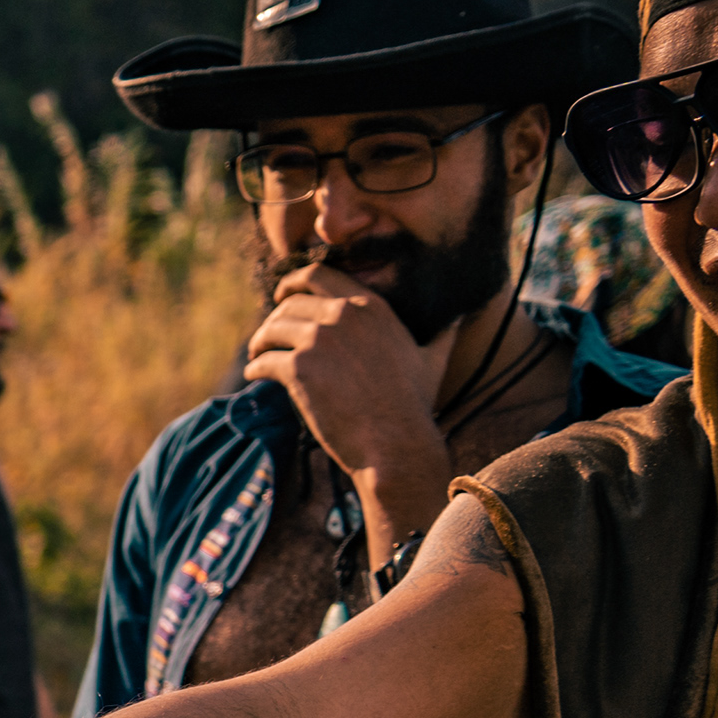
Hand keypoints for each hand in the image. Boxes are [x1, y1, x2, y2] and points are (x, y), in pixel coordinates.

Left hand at [243, 262, 452, 501]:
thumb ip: (444, 333)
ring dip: (260, 342)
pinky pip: (265, 360)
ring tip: (258, 356)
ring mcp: (319, 340)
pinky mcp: (300, 370)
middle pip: (289, 303)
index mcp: (370, 305)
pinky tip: (255, 375)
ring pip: (272, 329)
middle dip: (273, 318)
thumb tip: (462, 318)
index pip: (318, 274)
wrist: (395, 443)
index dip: (292, 283)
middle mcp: (343, 314)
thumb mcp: (434, 359)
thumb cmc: (414, 406)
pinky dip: (256, 367)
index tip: (282, 296)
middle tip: (266, 336)